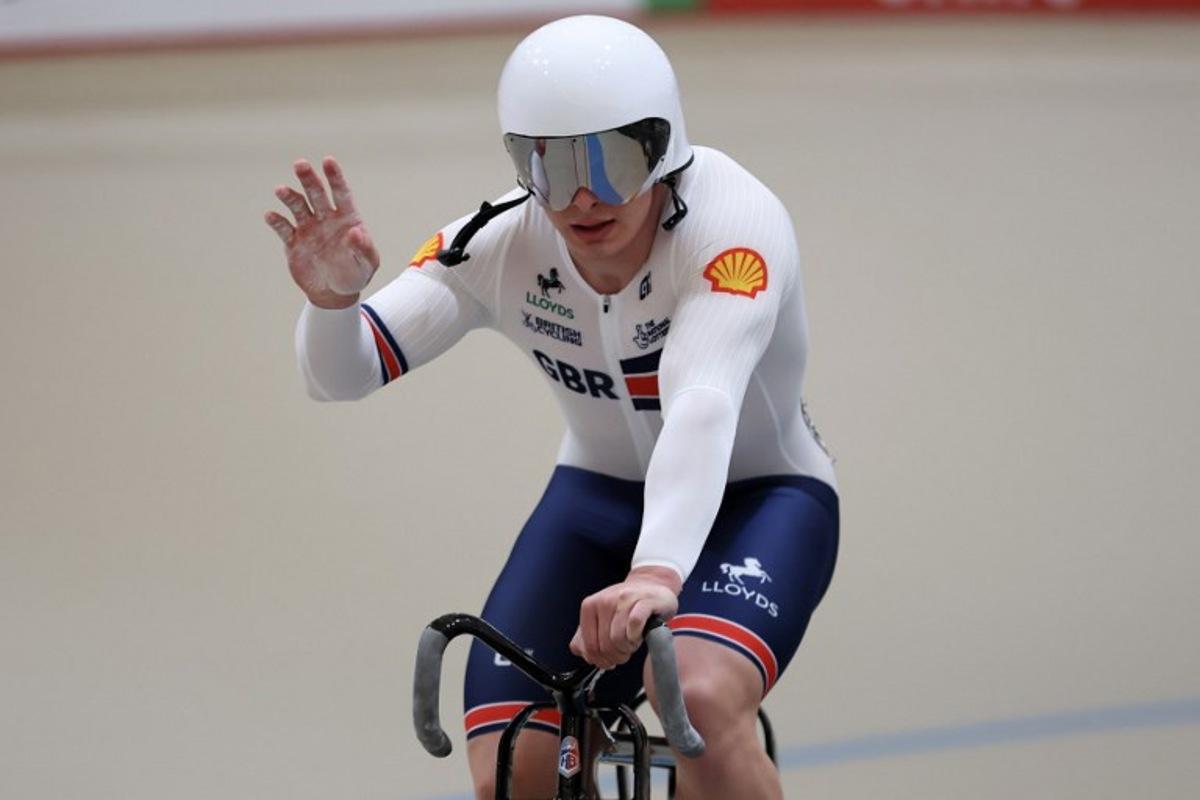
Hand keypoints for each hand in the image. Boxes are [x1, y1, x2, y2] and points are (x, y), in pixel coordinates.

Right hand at [264, 156, 380, 308]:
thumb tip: (356, 232)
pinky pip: (283, 229)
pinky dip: (277, 221)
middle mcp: (325, 218)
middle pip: (316, 194)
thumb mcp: (366, 264)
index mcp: (347, 218)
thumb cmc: (356, 275)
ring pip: (297, 207)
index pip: (341, 193)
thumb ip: (363, 248)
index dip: (334, 177)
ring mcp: (308, 229)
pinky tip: (271, 215)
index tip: (328, 161)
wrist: (334, 293)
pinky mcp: (293, 242)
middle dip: (308, 179)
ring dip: (289, 197)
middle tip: (300, 164)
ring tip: (281, 190)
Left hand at [570, 566, 681, 669]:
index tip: (611, 659)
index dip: (602, 660)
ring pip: (619, 639)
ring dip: (628, 648)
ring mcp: (624, 598)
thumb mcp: (599, 620)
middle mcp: (605, 600)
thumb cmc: (624, 608)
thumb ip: (584, 638)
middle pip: (605, 646)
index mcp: (589, 606)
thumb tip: (584, 653)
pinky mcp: (644, 600)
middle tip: (624, 650)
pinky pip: (635, 624)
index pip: (589, 647)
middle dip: (617, 656)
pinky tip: (638, 634)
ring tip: (632, 641)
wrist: (649, 587)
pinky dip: (636, 636)